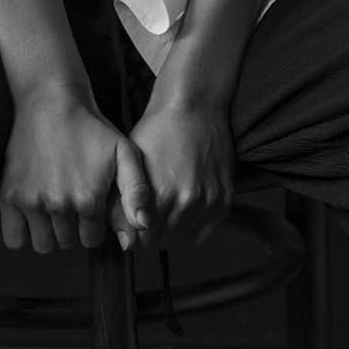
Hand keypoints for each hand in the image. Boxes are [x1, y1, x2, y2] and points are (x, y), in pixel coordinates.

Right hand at [0, 83, 153, 253]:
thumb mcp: (125, 151)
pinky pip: (14, 240)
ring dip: (49, 232)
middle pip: (68, 242)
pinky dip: (22, 234)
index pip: (93, 239)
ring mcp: (32, 202)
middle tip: (70, 198)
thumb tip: (143, 227)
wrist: (52, 100)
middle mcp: (60, 205)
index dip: (93, 224)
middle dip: (72, 227)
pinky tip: (32, 214)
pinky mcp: (10, 196)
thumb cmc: (90, 126)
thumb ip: (137, 191)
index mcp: (89, 199)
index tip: (89, 205)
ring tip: (52, 205)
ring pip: (44, 245)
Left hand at [129, 89, 234, 243]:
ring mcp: (208, 201)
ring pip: (184, 237)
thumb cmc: (157, 130)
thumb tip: (123, 241)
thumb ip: (124, 204)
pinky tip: (183, 207)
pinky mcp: (224, 198)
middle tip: (148, 214)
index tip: (133, 224)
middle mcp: (187, 202)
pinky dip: (193, 225)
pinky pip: (205, 230)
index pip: (143, 241)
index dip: (135, 234)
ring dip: (172, 229)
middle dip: (152, 231)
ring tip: (165, 208)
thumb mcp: (131, 164)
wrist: (192, 106)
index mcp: (161, 195)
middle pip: (164, 241)